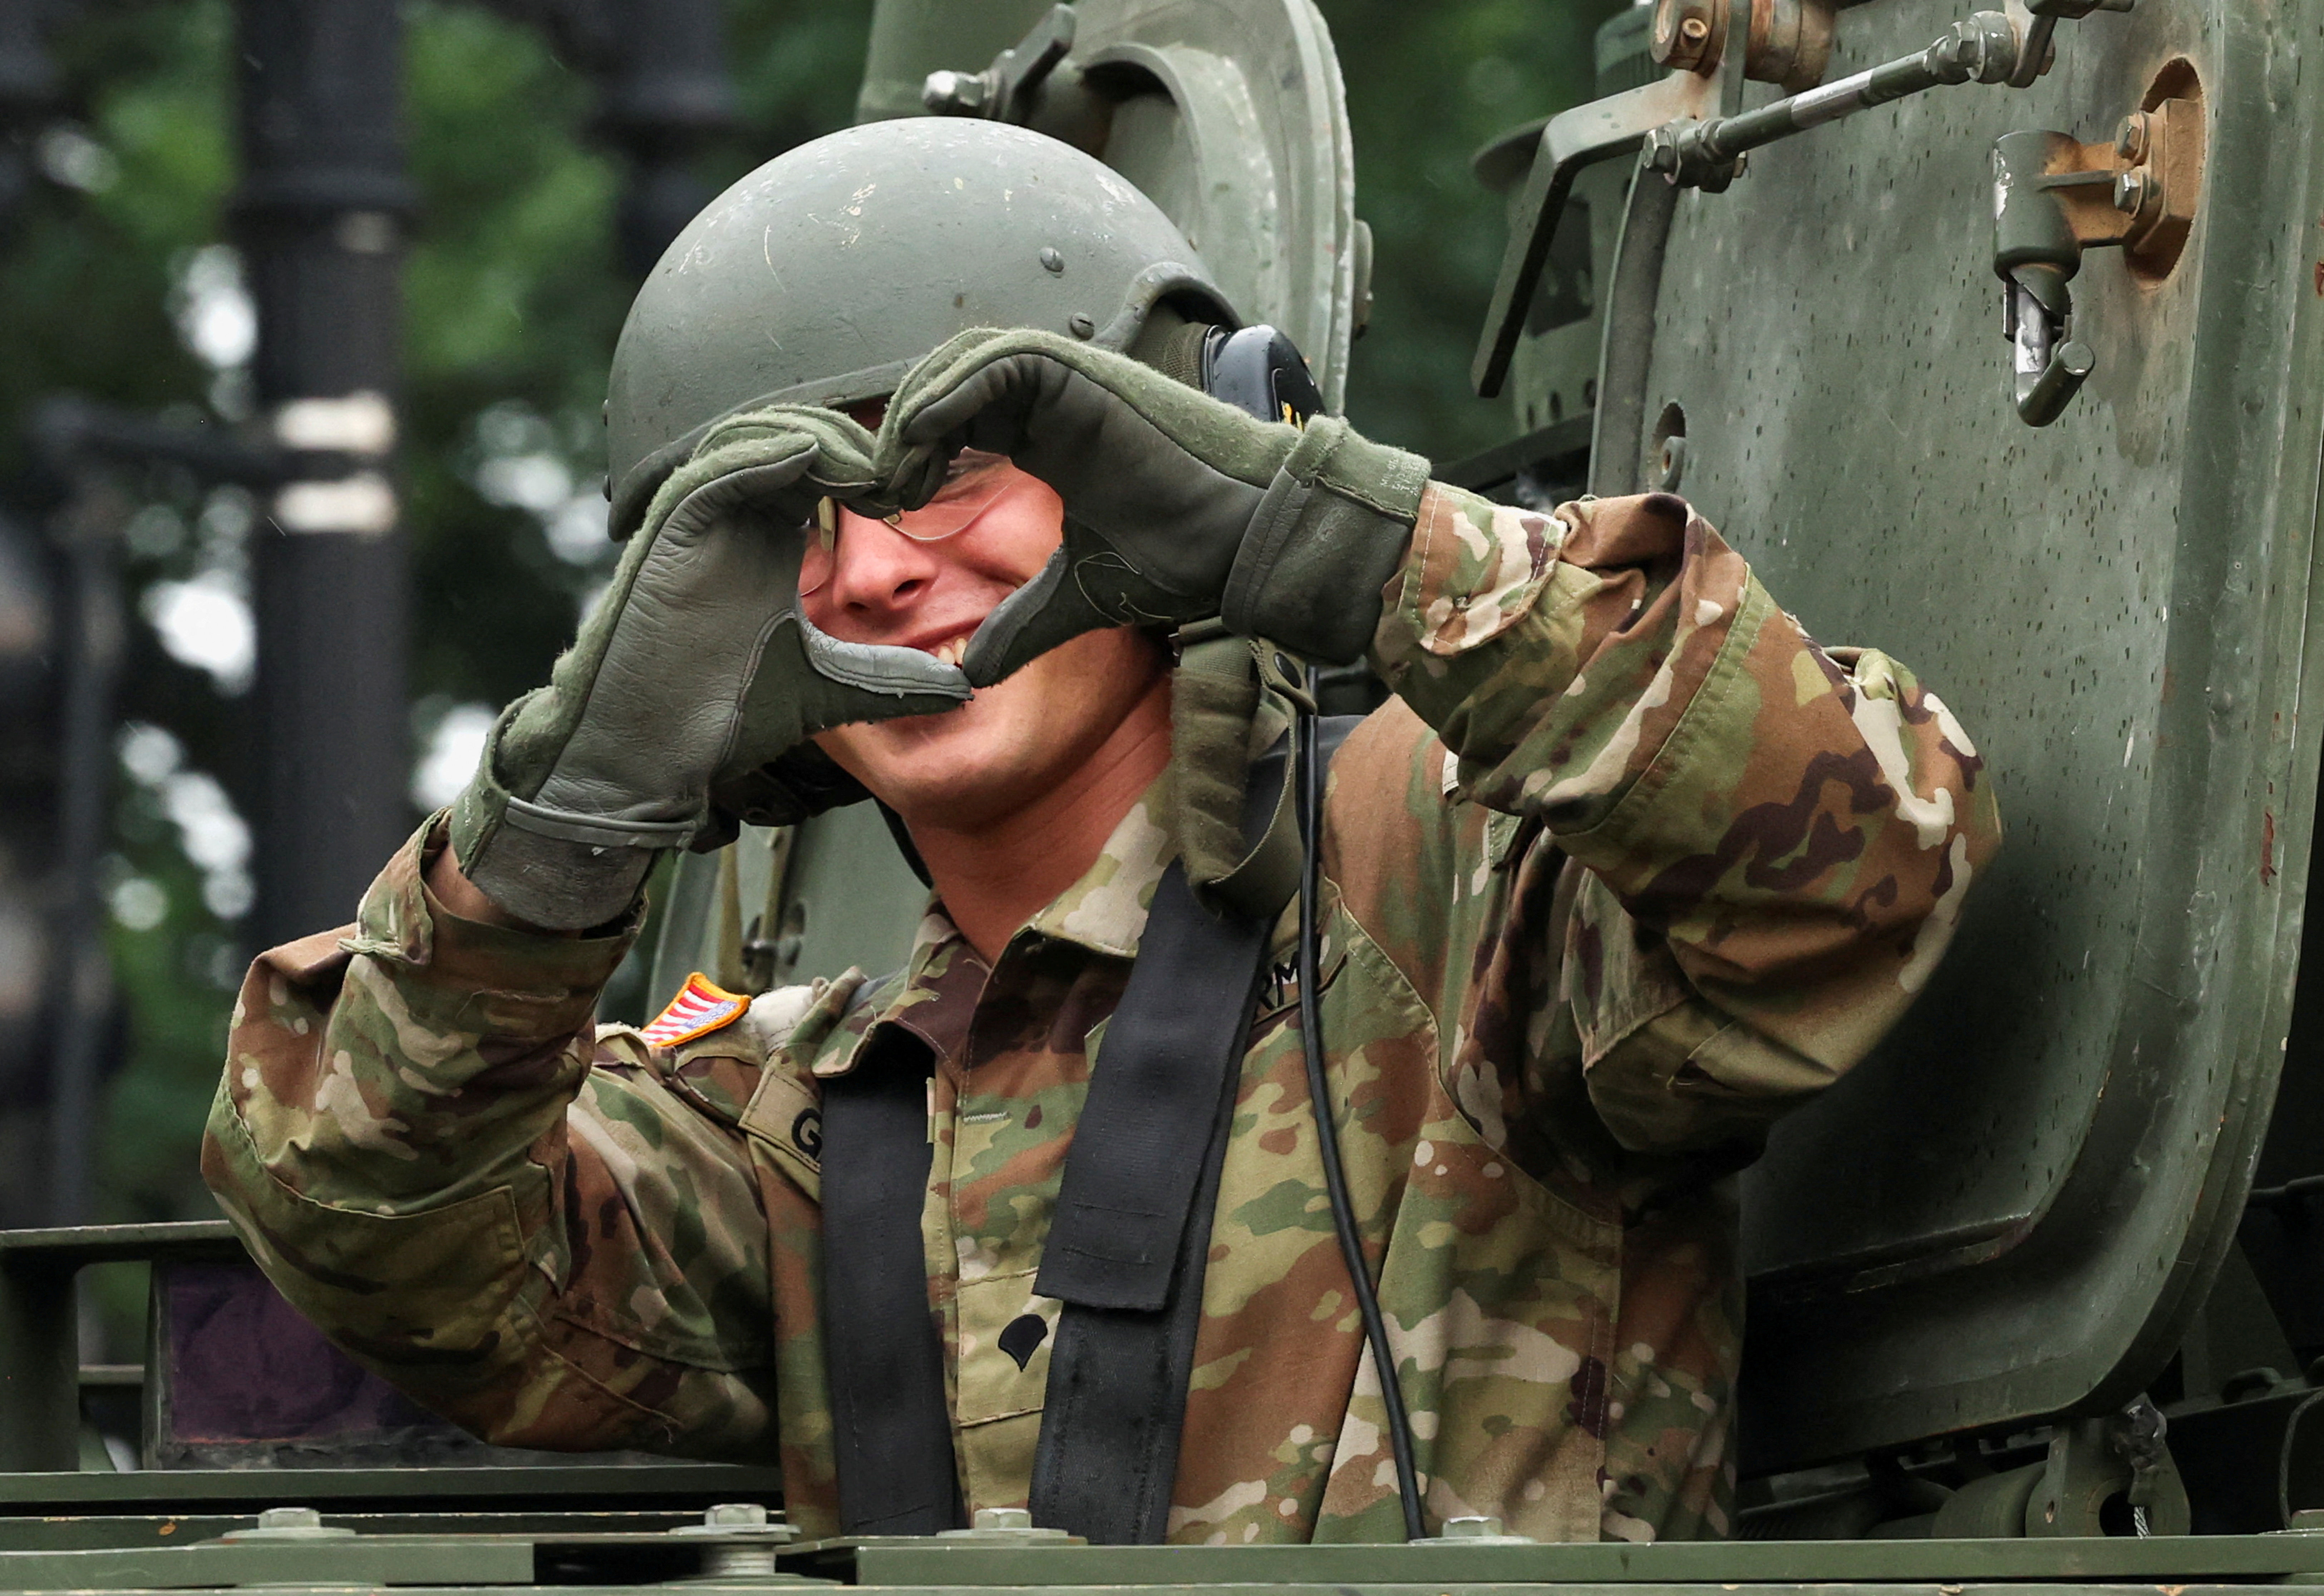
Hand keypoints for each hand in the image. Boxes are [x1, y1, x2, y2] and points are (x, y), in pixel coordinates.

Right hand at [449, 405, 969, 929]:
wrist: (651, 751)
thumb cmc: (723, 714)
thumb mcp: (828, 689)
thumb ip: (887, 677)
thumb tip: (963, 690)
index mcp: (773, 537)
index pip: (828, 468)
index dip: (879, 465)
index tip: (927, 484)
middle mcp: (738, 517)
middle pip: (801, 438)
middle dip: (857, 441)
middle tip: (909, 464)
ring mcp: (701, 519)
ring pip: (759, 440)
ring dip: (817, 442)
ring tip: (871, 465)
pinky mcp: (669, 532)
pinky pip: (712, 472)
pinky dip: (756, 457)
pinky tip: (803, 457)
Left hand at [874, 328, 1430, 684]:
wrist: (1244, 543)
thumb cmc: (1181, 558)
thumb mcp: (1077, 597)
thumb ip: (1023, 623)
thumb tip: (973, 672)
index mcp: (1051, 435)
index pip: (959, 417)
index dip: (915, 451)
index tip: (891, 506)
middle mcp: (1056, 399)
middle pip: (950, 381)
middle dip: (905, 427)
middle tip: (878, 487)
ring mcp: (1071, 381)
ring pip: (966, 361)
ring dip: (920, 409)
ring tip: (896, 471)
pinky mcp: (1086, 376)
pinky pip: (1000, 360)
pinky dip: (954, 392)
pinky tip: (926, 440)